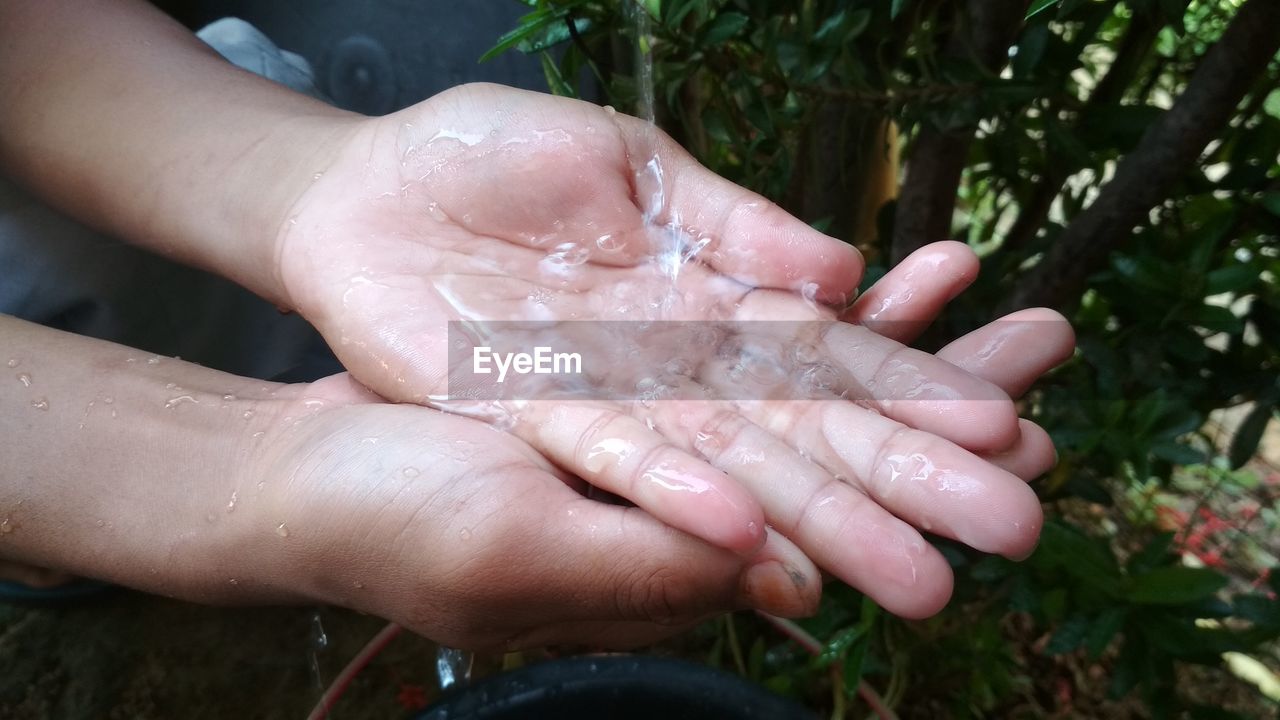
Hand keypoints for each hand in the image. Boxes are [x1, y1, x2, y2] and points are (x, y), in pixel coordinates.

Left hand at [275, 84, 1069, 615]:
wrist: (367, 183)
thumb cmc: (495, 159)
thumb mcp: (634, 163)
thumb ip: (735, 223)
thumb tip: (846, 271)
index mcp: (710, 298)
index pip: (832, 357)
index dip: (914, 392)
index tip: (1006, 427)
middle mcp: (673, 367)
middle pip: (802, 433)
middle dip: (903, 482)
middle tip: (1013, 530)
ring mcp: (608, 397)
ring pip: (729, 470)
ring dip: (818, 522)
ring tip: (914, 575)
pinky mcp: (527, 414)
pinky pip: (612, 462)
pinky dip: (677, 498)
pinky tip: (747, 540)